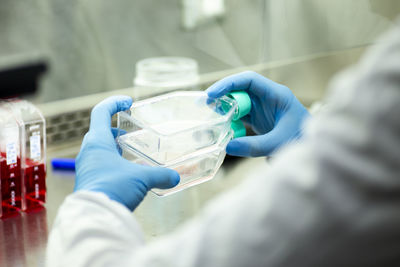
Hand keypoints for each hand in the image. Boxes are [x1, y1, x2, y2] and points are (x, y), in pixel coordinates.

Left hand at [74, 96, 179, 210]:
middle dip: (115, 129)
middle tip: (129, 131)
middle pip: (99, 131)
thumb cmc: (114, 188)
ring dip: (113, 146)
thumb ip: (161, 175)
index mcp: (98, 142)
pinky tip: (126, 171)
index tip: (128, 102)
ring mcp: (87, 167)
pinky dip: (112, 161)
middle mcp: (89, 152)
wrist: (95, 215)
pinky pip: (100, 164)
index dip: (114, 103)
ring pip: (99, 148)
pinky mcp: (89, 180)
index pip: (101, 112)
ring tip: (129, 151)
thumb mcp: (142, 179)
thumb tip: (176, 177)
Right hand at [206, 71, 309, 156]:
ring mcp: (263, 108)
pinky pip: (241, 114)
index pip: (250, 80)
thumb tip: (227, 146)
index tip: (213, 94)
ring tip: (210, 115)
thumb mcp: (279, 143)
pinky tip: (221, 126)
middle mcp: (268, 98)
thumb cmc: (302, 141)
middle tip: (205, 104)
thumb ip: (254, 146)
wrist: (314, 149)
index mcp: (276, 95)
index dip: (229, 83)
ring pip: (239, 101)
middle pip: (241, 88)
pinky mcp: (260, 119)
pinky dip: (230, 119)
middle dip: (223, 94)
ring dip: (225, 106)